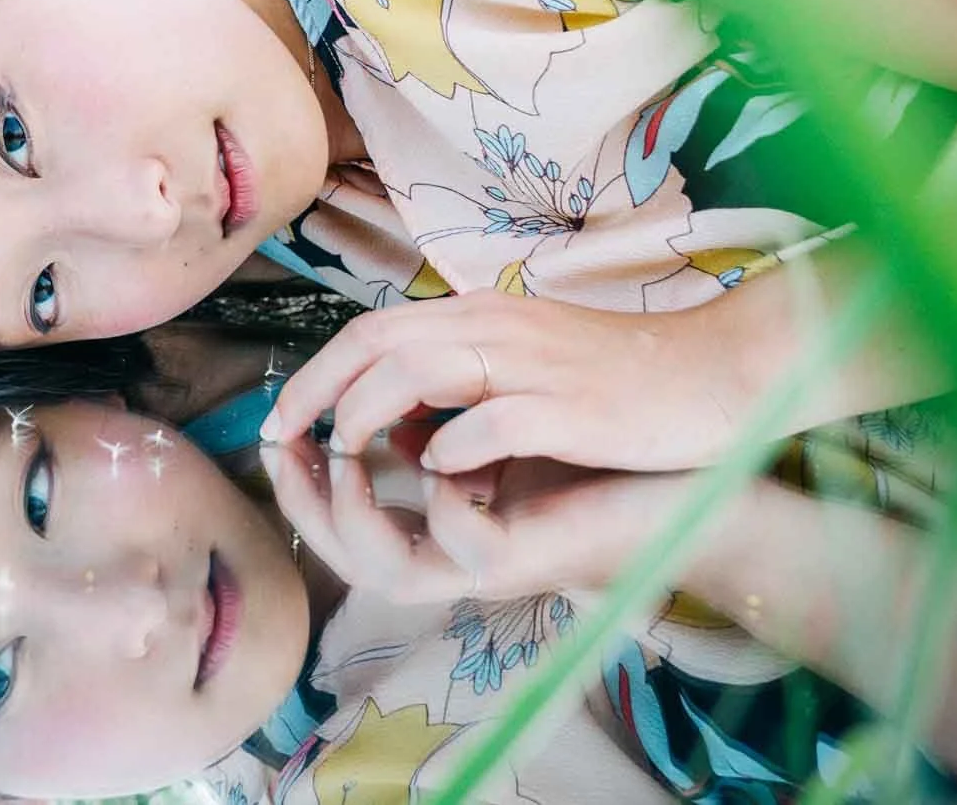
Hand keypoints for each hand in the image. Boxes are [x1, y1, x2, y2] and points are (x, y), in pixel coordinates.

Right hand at [258, 430, 700, 604]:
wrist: (680, 485)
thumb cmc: (594, 454)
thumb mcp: (498, 422)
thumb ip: (440, 421)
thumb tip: (382, 390)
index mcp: (435, 521)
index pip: (338, 518)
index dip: (297, 473)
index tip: (277, 420)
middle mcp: (448, 550)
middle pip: (343, 553)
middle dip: (300, 499)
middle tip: (280, 441)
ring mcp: (482, 561)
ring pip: (383, 566)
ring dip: (350, 510)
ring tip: (343, 452)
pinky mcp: (525, 560)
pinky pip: (460, 543)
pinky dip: (440, 500)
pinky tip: (440, 458)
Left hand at [261, 290, 753, 474]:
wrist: (716, 373)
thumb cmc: (619, 376)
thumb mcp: (526, 361)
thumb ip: (460, 378)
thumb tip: (393, 418)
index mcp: (482, 314)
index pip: (373, 329)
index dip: (317, 372)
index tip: (280, 418)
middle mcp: (497, 327)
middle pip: (377, 343)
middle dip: (317, 392)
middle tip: (279, 438)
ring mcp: (532, 365)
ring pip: (418, 372)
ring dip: (368, 415)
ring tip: (348, 457)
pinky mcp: (569, 408)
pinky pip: (490, 422)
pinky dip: (451, 448)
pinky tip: (437, 474)